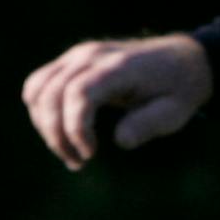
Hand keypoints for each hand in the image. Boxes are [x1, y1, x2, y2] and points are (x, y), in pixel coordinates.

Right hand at [22, 33, 212, 168]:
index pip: (79, 93)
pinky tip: (61, 135)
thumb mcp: (175, 112)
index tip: (90, 155)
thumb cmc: (179, 90)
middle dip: (56, 133)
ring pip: (38, 88)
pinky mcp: (71, 61)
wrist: (181, 59)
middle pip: (51, 92)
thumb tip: (120, 141)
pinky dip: (41, 111)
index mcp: (117, 68)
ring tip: (68, 153)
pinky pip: (40, 83)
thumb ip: (149, 124)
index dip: (76, 127)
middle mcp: (90, 56)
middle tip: (77, 163)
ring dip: (44, 124)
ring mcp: (77, 55)